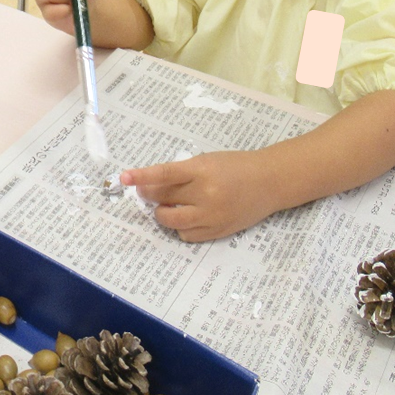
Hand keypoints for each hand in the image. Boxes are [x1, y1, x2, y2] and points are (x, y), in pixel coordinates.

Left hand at [120, 150, 276, 241]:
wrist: (269, 182)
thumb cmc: (235, 167)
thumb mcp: (207, 160)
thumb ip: (182, 172)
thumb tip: (151, 186)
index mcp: (202, 170)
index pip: (165, 173)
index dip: (142, 176)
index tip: (124, 177)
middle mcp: (206, 193)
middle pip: (164, 198)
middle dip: (149, 195)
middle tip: (146, 192)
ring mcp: (212, 215)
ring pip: (171, 220)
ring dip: (161, 214)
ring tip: (164, 206)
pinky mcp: (218, 231)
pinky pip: (187, 234)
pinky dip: (180, 227)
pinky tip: (185, 217)